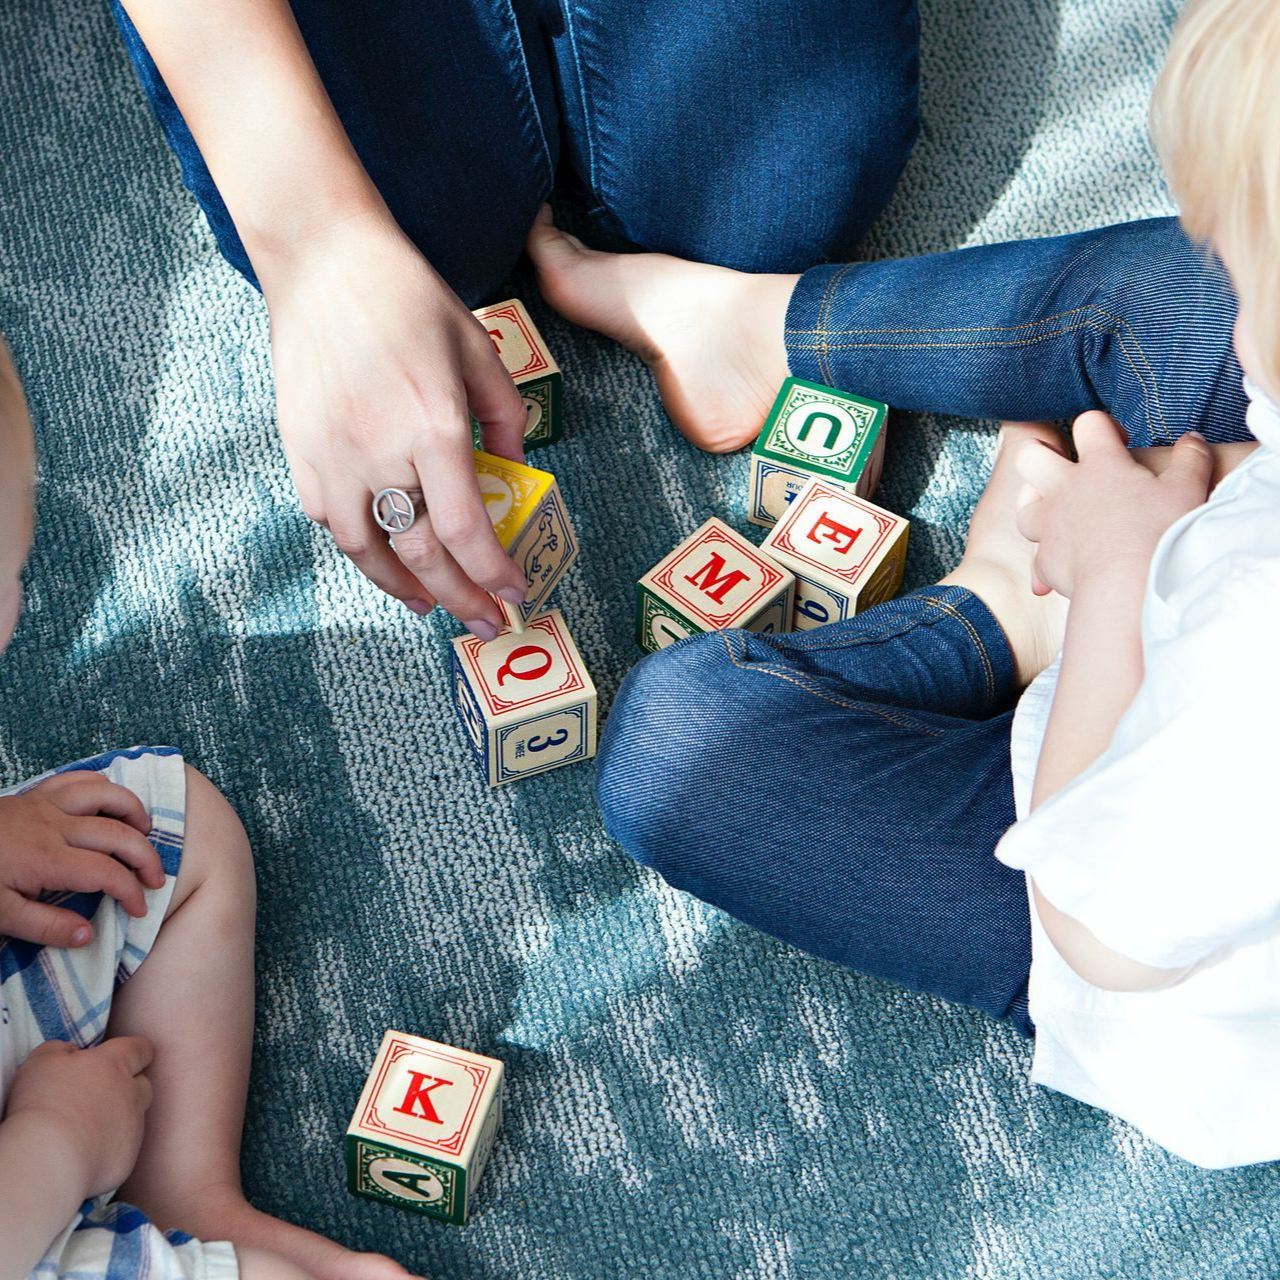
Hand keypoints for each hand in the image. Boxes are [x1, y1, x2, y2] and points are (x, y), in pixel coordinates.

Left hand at [0, 772, 163, 946]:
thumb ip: (45, 926)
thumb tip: (88, 934)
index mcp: (46, 859)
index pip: (107, 874)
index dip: (131, 892)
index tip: (139, 910)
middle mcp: (54, 826)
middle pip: (119, 834)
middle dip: (146, 857)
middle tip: (156, 880)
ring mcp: (46, 805)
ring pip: (106, 795)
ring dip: (133, 812)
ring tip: (144, 832)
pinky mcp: (36, 794)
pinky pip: (79, 778)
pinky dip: (103, 786)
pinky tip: (110, 802)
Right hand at [4, 1038, 153, 1198]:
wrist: (50, 1156)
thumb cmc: (43, 1103)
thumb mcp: (42, 1061)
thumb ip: (60, 1050)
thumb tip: (69, 1052)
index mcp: (114, 1064)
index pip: (140, 1049)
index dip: (137, 1052)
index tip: (131, 1055)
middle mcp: (131, 1093)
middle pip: (144, 1085)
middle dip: (131, 1087)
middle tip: (104, 1096)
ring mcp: (134, 1127)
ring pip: (136, 1119)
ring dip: (120, 1120)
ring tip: (90, 1128)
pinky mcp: (128, 1159)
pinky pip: (124, 1150)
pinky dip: (109, 1150)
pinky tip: (85, 1155)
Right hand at [261, 214, 529, 637]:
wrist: (323, 261)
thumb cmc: (408, 299)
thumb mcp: (479, 350)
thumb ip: (506, 418)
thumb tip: (516, 472)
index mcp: (433, 427)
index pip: (467, 531)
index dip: (493, 574)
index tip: (514, 594)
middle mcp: (380, 452)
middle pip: (422, 554)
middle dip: (461, 599)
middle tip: (485, 623)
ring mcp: (332, 456)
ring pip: (368, 552)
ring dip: (404, 588)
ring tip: (431, 603)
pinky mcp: (300, 451)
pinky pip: (331, 521)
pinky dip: (361, 549)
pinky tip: (384, 556)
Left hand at [1015, 412, 1213, 597]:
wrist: (1129, 585)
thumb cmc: (1160, 533)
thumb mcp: (1187, 489)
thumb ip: (1191, 458)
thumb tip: (1192, 438)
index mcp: (1101, 465)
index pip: (1088, 424)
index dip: (1101, 426)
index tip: (1119, 443)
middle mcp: (1066, 489)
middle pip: (1030, 456)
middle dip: (1041, 454)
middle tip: (1065, 467)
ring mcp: (1049, 524)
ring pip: (1023, 504)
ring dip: (1036, 505)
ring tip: (1057, 513)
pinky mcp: (1045, 559)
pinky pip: (1035, 557)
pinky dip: (1045, 561)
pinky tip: (1057, 569)